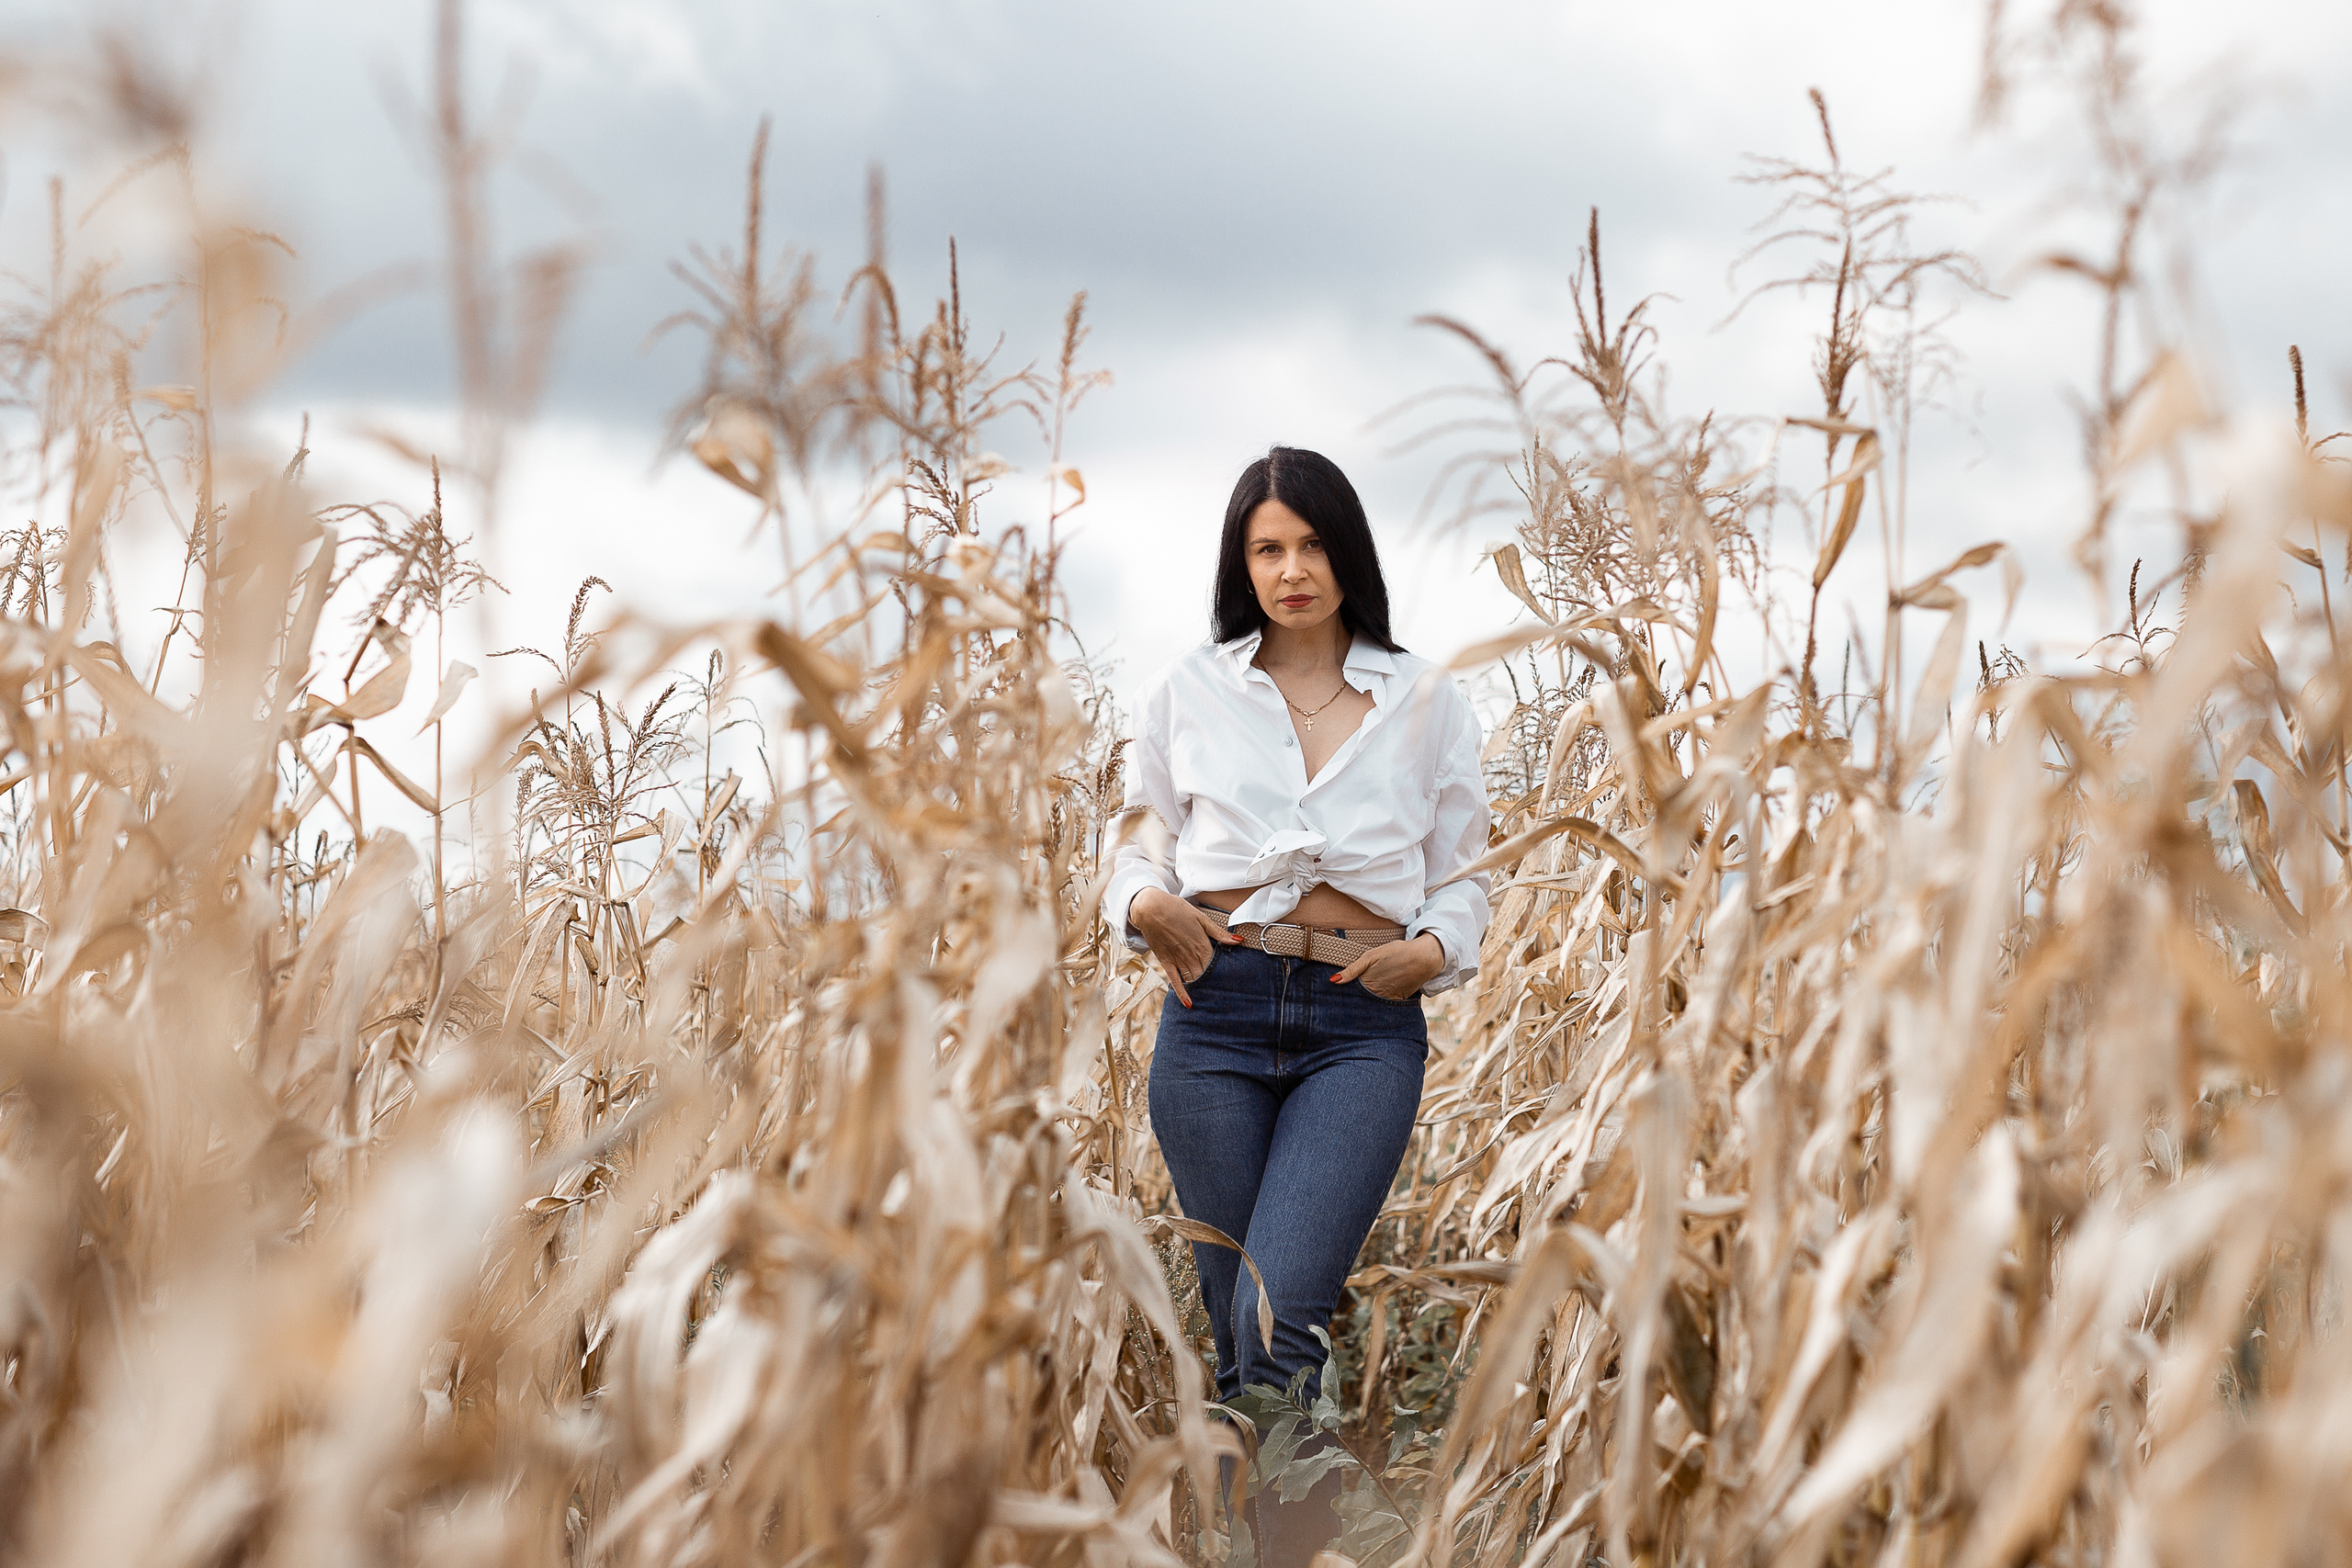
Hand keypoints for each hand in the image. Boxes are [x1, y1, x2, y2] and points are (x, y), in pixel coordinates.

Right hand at [1128, 888, 1239, 1007]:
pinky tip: (1188, 1003)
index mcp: (1202, 944)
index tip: (1231, 983)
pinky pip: (1175, 980)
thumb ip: (1219, 933)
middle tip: (1223, 996)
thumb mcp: (1201, 917)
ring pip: (1192, 979)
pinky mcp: (1166, 961)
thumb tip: (1239, 940)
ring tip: (1211, 1000)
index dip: (1223, 974)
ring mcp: (1178, 959)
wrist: (1151, 908)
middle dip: (1214, 984)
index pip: (1216, 964)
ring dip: (1201, 989)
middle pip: (1205, 974)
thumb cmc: (1177, 909)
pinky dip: (1182, 992)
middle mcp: (1191, 954)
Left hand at [1330, 933, 1444, 1002]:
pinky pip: (1386, 1003)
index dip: (1344, 995)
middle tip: (1347, 999)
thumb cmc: (1396, 953)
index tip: (1336, 997)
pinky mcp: (1399, 999)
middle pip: (1362, 1000)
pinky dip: (1381, 1000)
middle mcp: (1377, 995)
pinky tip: (1379, 994)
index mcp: (1367, 985)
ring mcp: (1389, 999)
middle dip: (1354, 1001)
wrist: (1424, 957)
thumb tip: (1333, 981)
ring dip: (1368, 1001)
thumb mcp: (1370, 956)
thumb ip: (1352, 970)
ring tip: (1366, 994)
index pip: (1351, 995)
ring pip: (1373, 1002)